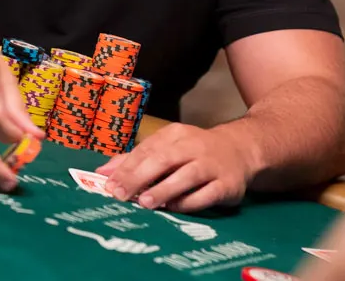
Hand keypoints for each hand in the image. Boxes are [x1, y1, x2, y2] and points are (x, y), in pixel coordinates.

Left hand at [95, 123, 253, 212]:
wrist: (242, 149)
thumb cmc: (195, 151)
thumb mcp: (168, 146)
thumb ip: (136, 158)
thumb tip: (102, 172)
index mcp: (176, 135)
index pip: (147, 149)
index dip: (127, 167)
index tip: (109, 184)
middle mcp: (194, 146)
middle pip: (164, 159)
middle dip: (140, 177)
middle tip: (120, 194)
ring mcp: (212, 164)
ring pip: (187, 176)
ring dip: (165, 189)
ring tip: (145, 203)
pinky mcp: (227, 184)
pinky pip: (207, 194)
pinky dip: (190, 201)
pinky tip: (174, 208)